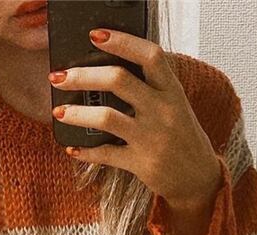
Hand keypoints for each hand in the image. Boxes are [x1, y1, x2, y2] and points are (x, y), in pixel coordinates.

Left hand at [47, 28, 222, 212]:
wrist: (198, 177)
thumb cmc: (181, 137)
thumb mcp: (175, 105)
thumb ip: (151, 87)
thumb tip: (109, 69)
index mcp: (172, 91)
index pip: (150, 56)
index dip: (122, 42)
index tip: (96, 35)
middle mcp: (163, 111)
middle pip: (119, 80)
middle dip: (83, 76)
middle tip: (59, 77)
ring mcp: (152, 138)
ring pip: (107, 117)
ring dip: (77, 113)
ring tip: (59, 112)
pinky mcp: (142, 163)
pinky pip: (107, 154)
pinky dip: (86, 151)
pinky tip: (73, 148)